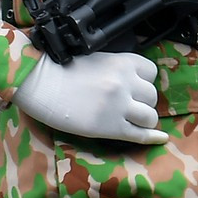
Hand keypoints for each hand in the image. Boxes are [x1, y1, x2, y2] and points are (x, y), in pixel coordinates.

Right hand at [11, 52, 166, 144]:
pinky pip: (141, 135)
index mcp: (121, 62)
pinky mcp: (111, 127)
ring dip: (143, 119)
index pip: (151, 72)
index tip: (135, 85)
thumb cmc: (60, 68)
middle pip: (152, 96)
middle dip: (143, 101)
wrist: (39, 82)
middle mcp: (125, 83)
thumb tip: (132, 82)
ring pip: (150, 117)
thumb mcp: (94, 59)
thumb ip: (116, 69)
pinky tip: (159, 138)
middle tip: (128, 104)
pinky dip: (152, 137)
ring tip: (130, 119)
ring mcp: (119, 106)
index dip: (144, 80)